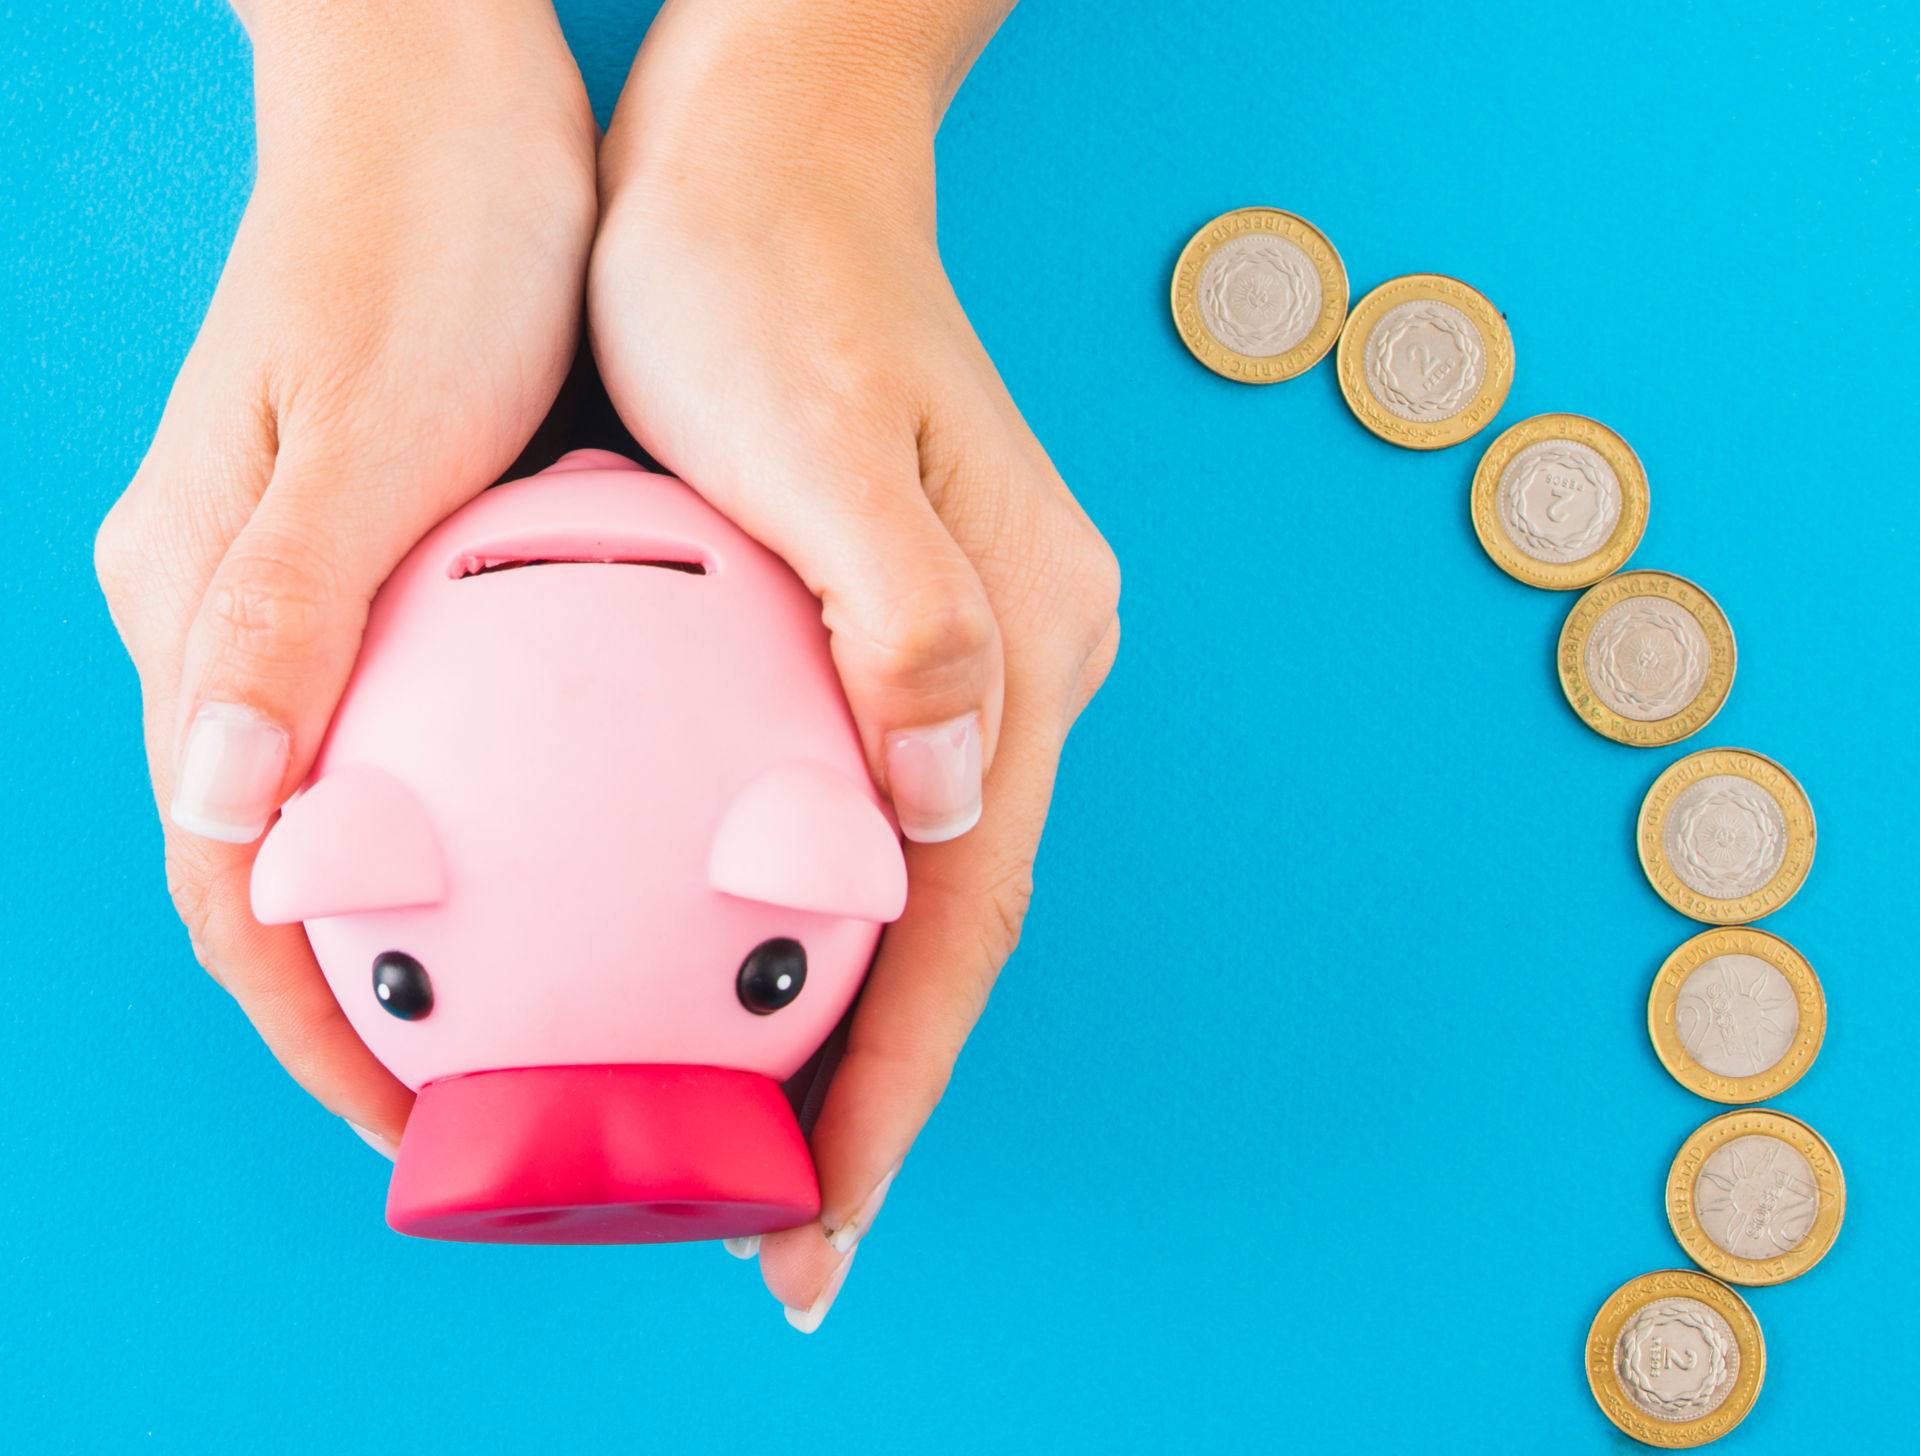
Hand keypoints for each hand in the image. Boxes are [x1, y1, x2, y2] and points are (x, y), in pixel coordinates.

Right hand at [93, 0, 596, 1146]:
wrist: (447, 97)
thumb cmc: (412, 235)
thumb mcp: (365, 420)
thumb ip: (288, 608)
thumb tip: (223, 804)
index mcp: (202, 614)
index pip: (233, 878)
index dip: (316, 1022)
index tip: (423, 1128)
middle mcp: (248, 629)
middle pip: (301, 868)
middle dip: (388, 1003)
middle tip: (515, 1102)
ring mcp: (327, 602)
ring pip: (380, 812)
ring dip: (457, 927)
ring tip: (575, 1015)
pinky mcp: (404, 569)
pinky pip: (454, 731)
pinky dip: (514, 819)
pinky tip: (615, 856)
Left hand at [590, 0, 1121, 1327]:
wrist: (766, 155)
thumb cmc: (765, 278)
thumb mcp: (817, 427)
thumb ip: (905, 612)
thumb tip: (956, 798)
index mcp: (1024, 642)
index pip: (965, 915)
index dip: (896, 1084)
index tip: (818, 1223)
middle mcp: (1016, 667)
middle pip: (949, 925)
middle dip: (872, 1093)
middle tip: (777, 1233)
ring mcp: (962, 656)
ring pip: (907, 887)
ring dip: (841, 1022)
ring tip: (752, 1150)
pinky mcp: (892, 634)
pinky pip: (854, 816)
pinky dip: (801, 921)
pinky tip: (731, 971)